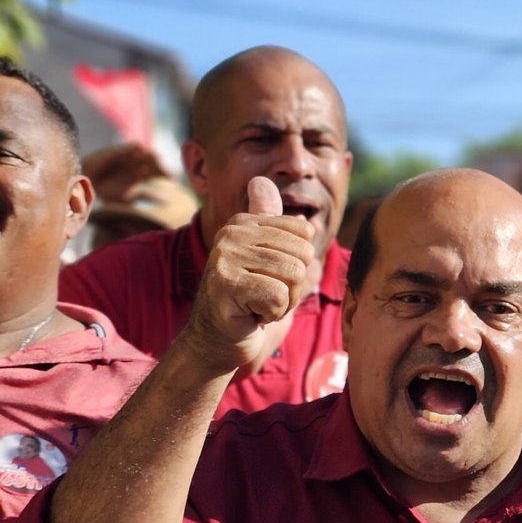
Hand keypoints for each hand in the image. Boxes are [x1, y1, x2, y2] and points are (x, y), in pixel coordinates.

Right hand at [183, 177, 314, 375]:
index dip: (297, 264)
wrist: (217, 342)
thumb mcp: (266, 258)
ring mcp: (225, 257)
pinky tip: (250, 315)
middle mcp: (232, 233)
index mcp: (244, 223)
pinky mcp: (225, 283)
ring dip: (283, 302)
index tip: (271, 277)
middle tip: (264, 295)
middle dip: (292, 286)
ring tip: (256, 305)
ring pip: (293, 276)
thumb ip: (269, 222)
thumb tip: (261, 180)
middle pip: (302, 255)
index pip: (304, 234)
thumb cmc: (249, 302)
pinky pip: (279, 296)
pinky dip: (271, 314)